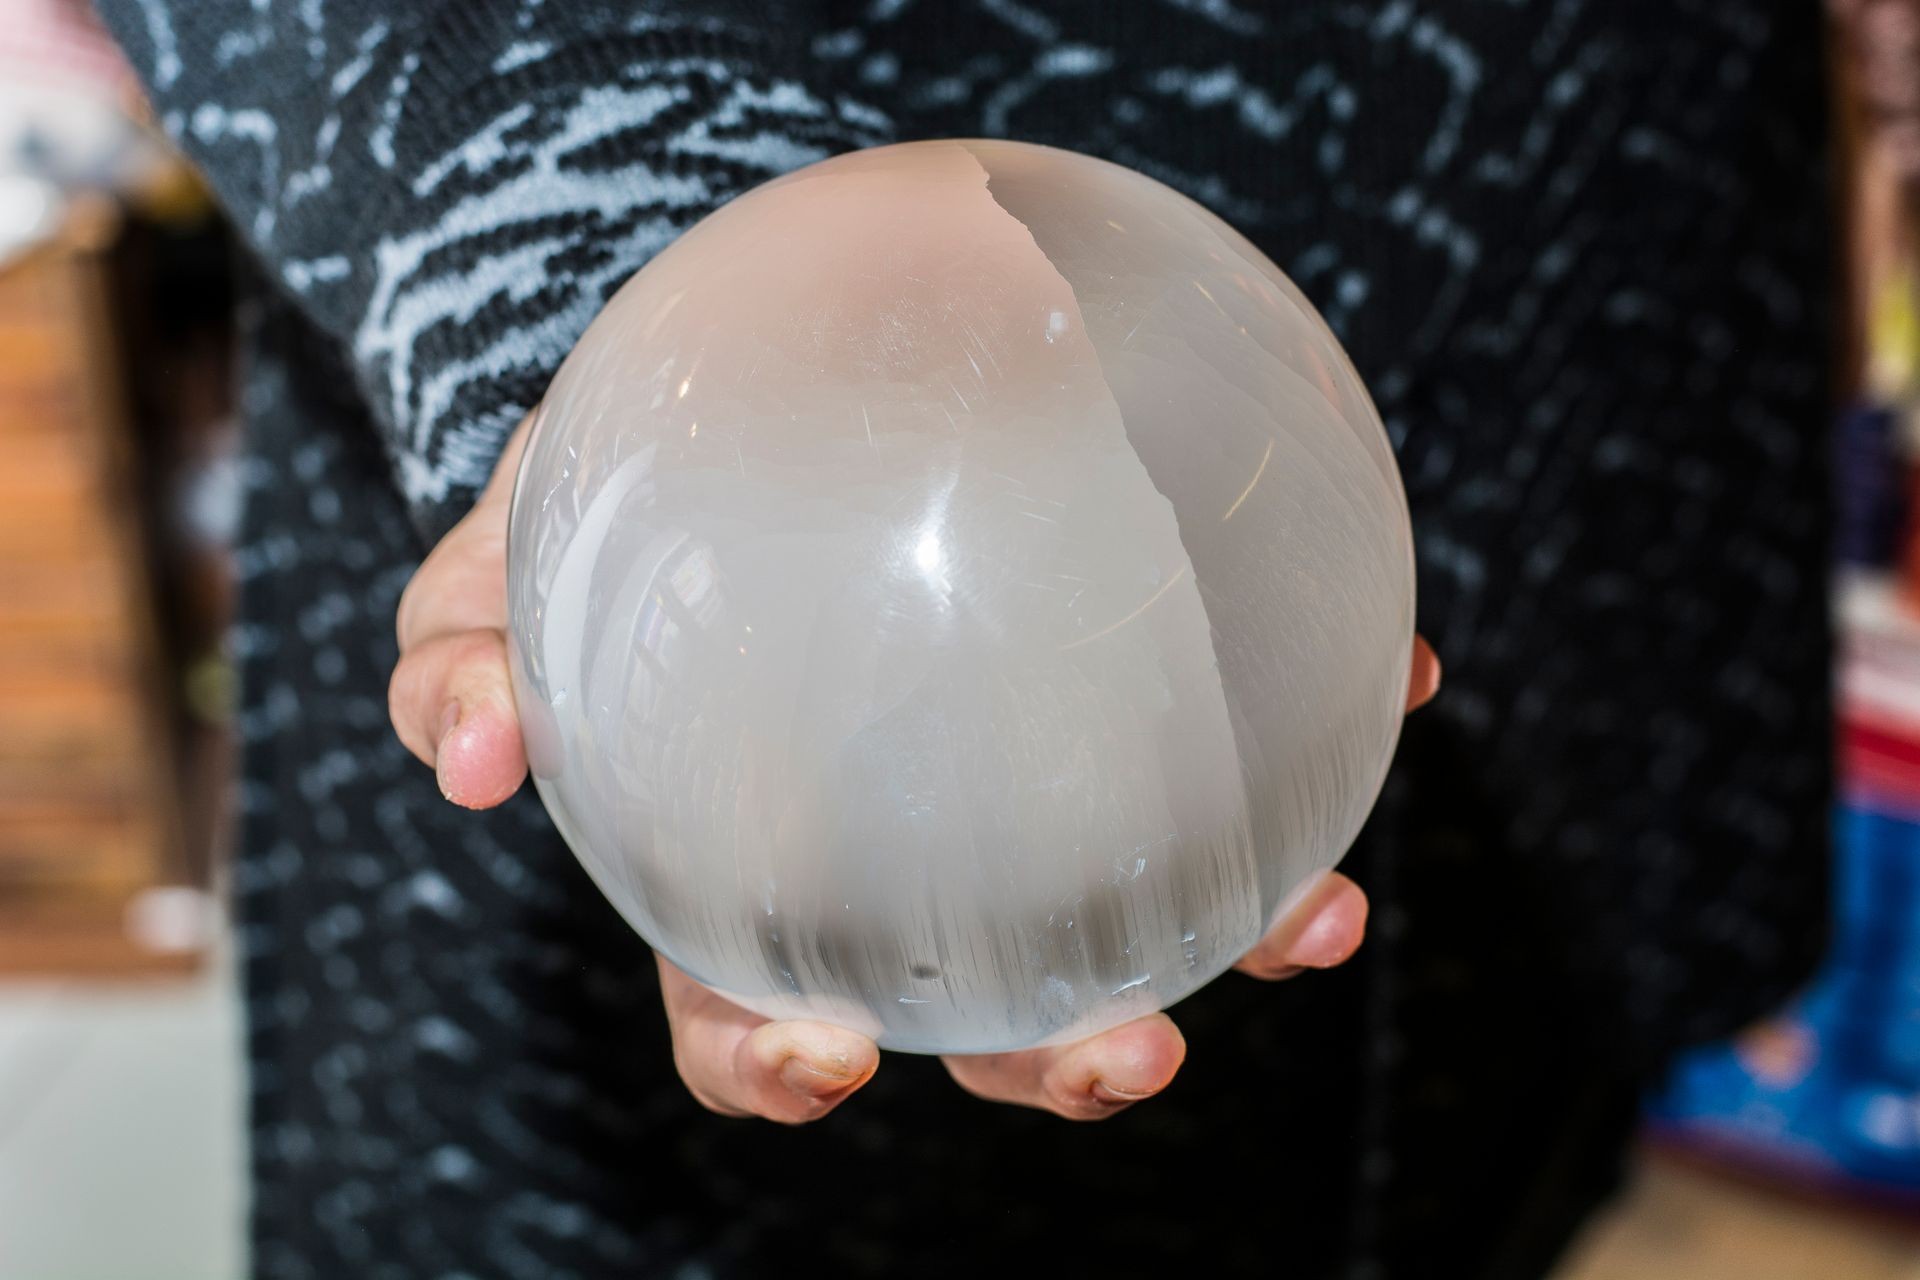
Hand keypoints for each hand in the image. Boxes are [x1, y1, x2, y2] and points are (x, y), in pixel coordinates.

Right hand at [390, 410, 1440, 1123]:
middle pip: (979, 1013)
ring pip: (1134, 912)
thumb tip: (471, 763)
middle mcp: (902, 861)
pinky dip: (1316, 726)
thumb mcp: (506, 565)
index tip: (837, 1062)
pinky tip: (1393, 678)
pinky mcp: (1120, 698)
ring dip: (1237, 934)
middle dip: (1061, 1056)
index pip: (750, 1013)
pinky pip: (1225, 731)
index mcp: (752, 865)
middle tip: (1138, 1046)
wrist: (735, 408)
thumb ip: (464, 657)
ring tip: (1317, 918)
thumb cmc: (609, 516)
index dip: (786, 1065)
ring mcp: (1021, 790)